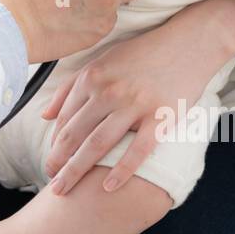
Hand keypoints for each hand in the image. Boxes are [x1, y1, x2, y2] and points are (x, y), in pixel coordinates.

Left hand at [39, 16, 230, 194]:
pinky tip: (107, 187)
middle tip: (51, 184)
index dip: (54, 145)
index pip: (65, 118)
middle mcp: (108, 91)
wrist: (189, 43)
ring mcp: (134, 104)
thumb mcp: (102, 61)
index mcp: (92, 77)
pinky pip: (137, 150)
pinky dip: (121, 171)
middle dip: (58, 162)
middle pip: (75, 135)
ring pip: (98, 144)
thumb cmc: (143, 54)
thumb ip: (71, 88)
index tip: (50, 163)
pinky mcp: (160, 116)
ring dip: (77, 170)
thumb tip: (45, 116)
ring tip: (64, 190)